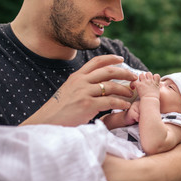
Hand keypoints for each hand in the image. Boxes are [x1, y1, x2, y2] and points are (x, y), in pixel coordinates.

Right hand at [20, 55, 137, 125]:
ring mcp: (84, 92)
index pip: (96, 61)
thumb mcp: (69, 90)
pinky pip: (110, 101)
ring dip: (125, 89)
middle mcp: (81, 81)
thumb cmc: (59, 109)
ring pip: (111, 86)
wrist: (46, 122)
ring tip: (131, 93)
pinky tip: (126, 106)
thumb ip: (82, 84)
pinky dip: (121, 103)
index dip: (111, 58)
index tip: (121, 59)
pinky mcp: (88, 105)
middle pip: (108, 71)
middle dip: (124, 72)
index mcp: (77, 76)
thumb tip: (98, 83)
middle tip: (134, 77)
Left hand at [132, 72, 159, 98]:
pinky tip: (133, 87)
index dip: (154, 77)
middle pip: (148, 73)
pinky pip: (134, 81)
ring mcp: (145, 82)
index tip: (152, 80)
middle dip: (146, 76)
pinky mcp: (139, 85)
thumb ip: (155, 88)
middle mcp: (150, 81)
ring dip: (139, 78)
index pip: (157, 75)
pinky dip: (132, 84)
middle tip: (144, 81)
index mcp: (156, 83)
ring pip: (141, 75)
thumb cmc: (154, 99)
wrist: (151, 101)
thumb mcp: (157, 92)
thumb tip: (153, 89)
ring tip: (139, 83)